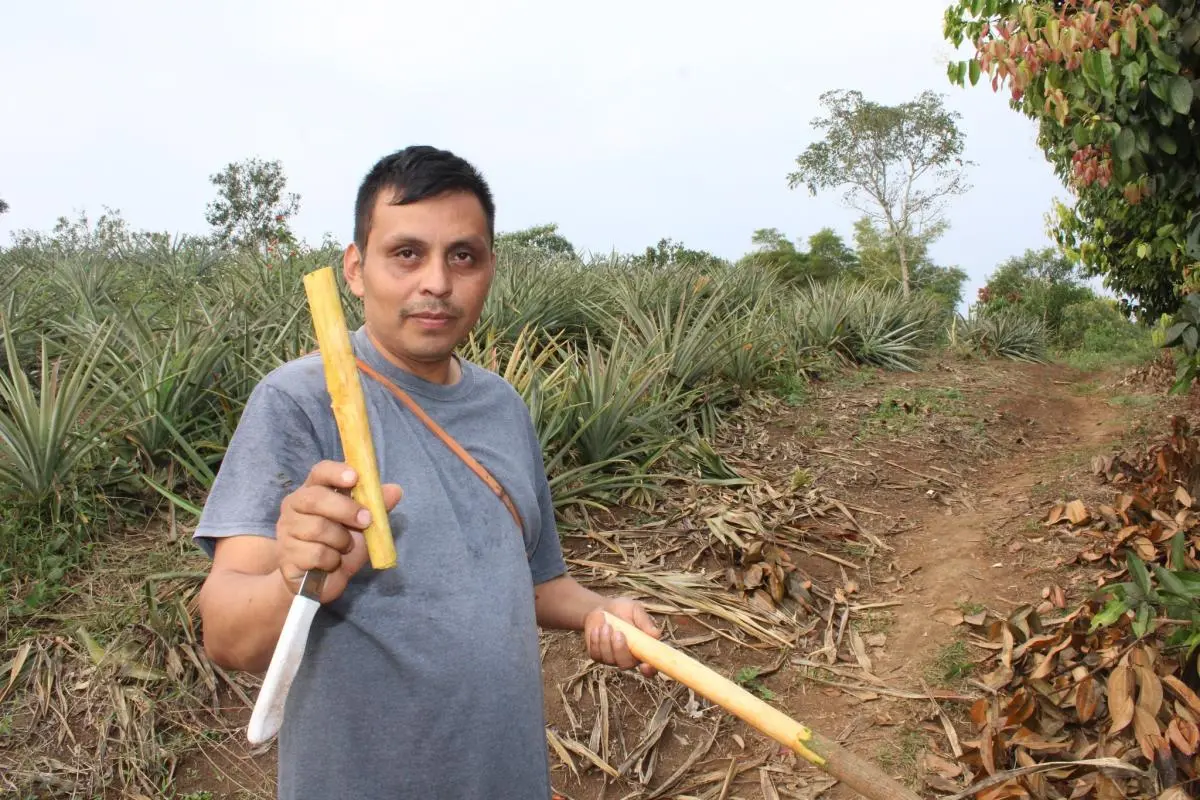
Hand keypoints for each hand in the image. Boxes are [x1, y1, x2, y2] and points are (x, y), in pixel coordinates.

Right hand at [275, 460, 402, 602]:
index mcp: (314, 491)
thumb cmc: (342, 546)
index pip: (320, 472)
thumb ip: (377, 507)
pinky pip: (315, 553)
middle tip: (366, 521)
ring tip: (343, 547)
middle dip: (345, 509)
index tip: (354, 478)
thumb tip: (395, 490)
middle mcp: (295, 506)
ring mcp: (286, 530)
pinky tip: (330, 563)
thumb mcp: (364, 526)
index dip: (336, 472)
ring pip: (318, 528)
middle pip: (315, 498)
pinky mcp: (286, 554)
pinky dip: (331, 560)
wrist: (323, 582)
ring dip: (341, 541)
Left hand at [584, 597, 660, 676]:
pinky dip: (596, 641)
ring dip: (607, 642)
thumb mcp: (635, 610)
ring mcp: (612, 658)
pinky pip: (596, 654)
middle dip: (620, 650)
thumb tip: (656, 634)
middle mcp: (628, 657)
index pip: (650, 667)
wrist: (602, 608)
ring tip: (606, 625)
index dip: (650, 670)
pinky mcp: (598, 656)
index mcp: (643, 649)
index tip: (645, 665)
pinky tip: (597, 629)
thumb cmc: (623, 609)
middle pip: (626, 664)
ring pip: (610, 659)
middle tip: (618, 632)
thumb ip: (645, 622)